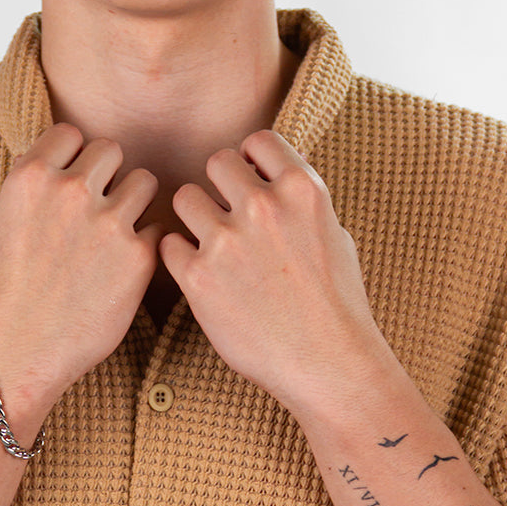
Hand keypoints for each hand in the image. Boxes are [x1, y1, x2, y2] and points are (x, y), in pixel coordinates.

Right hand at [0, 123, 159, 424]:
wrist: (13, 356)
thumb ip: (25, 194)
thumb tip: (43, 170)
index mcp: (29, 177)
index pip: (71, 134)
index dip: (74, 156)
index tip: (73, 180)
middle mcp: (69, 191)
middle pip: (112, 150)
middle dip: (108, 175)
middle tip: (99, 207)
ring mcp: (107, 222)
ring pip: (144, 181)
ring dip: (134, 202)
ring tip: (117, 232)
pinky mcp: (138, 257)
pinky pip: (158, 229)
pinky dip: (147, 244)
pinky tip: (126, 267)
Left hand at [159, 130, 383, 415]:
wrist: (328, 364)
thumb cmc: (337, 302)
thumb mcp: (334, 233)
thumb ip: (301, 197)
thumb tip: (277, 165)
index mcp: (302, 189)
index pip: (258, 141)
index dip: (253, 160)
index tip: (253, 182)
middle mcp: (264, 206)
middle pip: (216, 162)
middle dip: (220, 186)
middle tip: (229, 215)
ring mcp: (228, 240)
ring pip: (185, 197)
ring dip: (195, 218)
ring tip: (212, 245)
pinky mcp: (198, 276)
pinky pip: (169, 243)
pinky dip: (180, 257)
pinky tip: (201, 274)